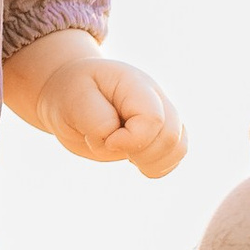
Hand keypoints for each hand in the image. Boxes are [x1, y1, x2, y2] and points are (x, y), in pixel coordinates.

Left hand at [11, 37, 186, 178]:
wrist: (70, 89)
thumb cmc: (71, 93)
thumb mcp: (73, 101)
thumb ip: (96, 121)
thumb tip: (117, 140)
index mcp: (134, 83)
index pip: (153, 119)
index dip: (131, 140)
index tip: (107, 141)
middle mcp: (155, 97)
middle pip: (171, 136)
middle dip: (140, 154)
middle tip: (112, 146)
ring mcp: (161, 114)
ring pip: (178, 148)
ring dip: (150, 162)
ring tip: (125, 154)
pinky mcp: (159, 132)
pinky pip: (174, 156)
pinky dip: (155, 166)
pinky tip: (133, 158)